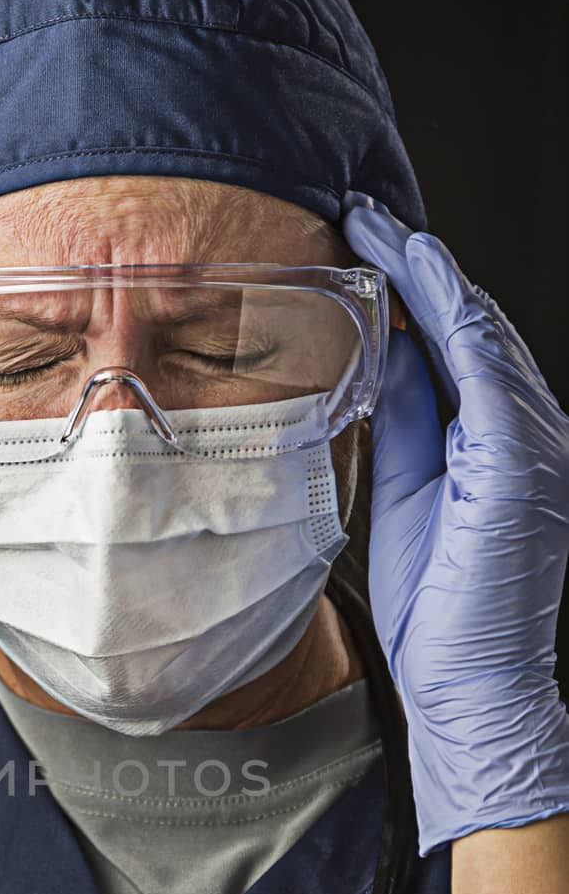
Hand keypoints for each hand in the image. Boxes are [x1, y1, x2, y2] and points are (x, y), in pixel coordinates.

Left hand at [342, 192, 568, 856]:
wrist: (467, 682)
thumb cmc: (440, 604)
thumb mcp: (404, 491)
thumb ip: (401, 421)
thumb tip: (377, 356)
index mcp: (493, 441)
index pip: (454, 345)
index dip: (411, 289)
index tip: (360, 243)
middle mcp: (526, 431)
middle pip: (472, 326)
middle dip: (417, 264)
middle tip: (359, 211)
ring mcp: (533, 445)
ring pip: (484, 335)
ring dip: (431, 274)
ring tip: (379, 226)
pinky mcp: (522, 466)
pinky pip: (490, 375)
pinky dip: (458, 321)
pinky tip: (423, 280)